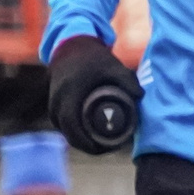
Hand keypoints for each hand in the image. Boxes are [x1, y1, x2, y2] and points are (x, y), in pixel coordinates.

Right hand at [46, 36, 141, 154]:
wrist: (71, 45)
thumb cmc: (93, 57)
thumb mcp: (113, 66)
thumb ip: (128, 80)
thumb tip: (140, 97)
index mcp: (70, 94)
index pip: (72, 127)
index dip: (85, 142)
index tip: (101, 148)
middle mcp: (57, 100)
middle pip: (67, 132)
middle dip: (84, 144)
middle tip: (106, 149)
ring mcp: (53, 101)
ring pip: (63, 128)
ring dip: (78, 138)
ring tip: (100, 144)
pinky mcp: (54, 101)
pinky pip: (61, 122)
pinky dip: (72, 130)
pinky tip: (86, 135)